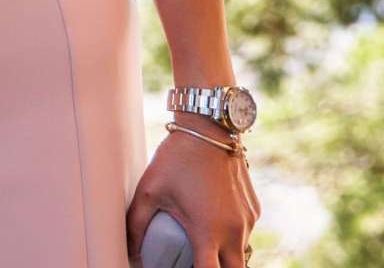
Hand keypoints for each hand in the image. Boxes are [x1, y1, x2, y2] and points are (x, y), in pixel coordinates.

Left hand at [124, 119, 261, 267]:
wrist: (209, 129)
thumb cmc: (176, 159)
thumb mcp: (148, 190)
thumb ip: (135, 224)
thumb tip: (129, 251)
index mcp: (208, 232)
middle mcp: (234, 231)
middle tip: (196, 261)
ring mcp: (248, 221)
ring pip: (241, 254)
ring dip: (225, 256)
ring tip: (203, 247)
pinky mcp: (255, 210)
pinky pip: (246, 233)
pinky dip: (232, 237)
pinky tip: (213, 221)